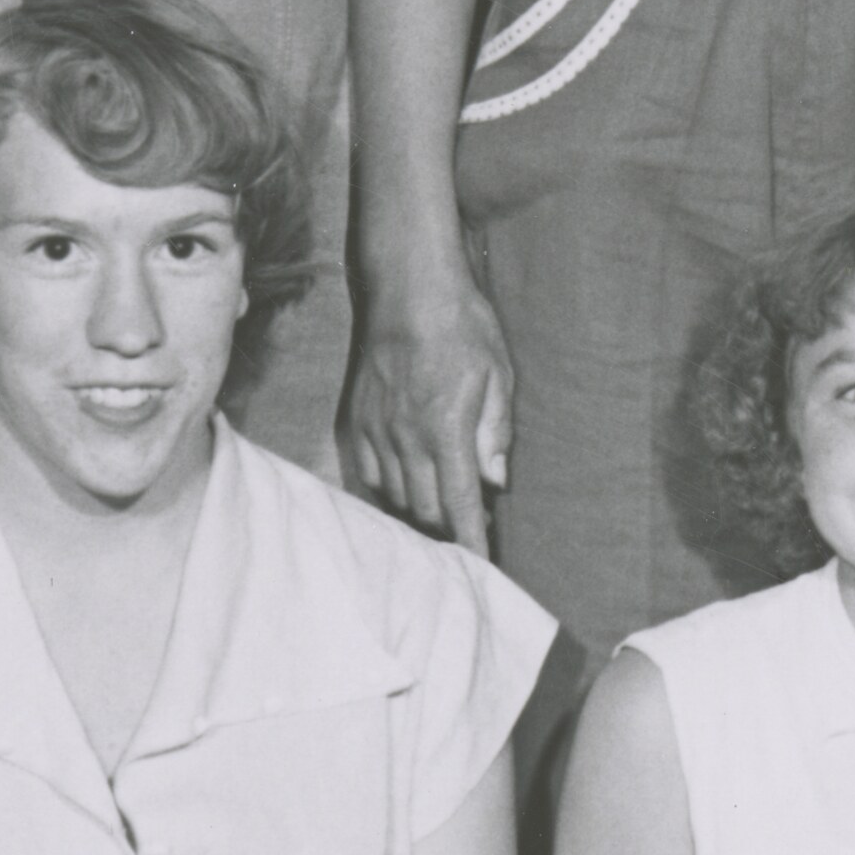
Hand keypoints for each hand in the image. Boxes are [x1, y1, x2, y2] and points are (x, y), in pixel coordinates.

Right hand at [351, 288, 517, 554]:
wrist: (408, 287)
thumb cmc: (463, 326)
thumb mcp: (499, 375)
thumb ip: (496, 432)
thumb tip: (496, 481)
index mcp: (446, 428)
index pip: (459, 503)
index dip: (471, 540)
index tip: (481, 567)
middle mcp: (405, 436)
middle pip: (424, 509)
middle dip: (448, 530)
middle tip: (471, 529)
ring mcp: (375, 429)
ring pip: (394, 496)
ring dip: (419, 511)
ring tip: (441, 512)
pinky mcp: (356, 419)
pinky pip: (367, 474)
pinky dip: (388, 490)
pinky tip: (405, 488)